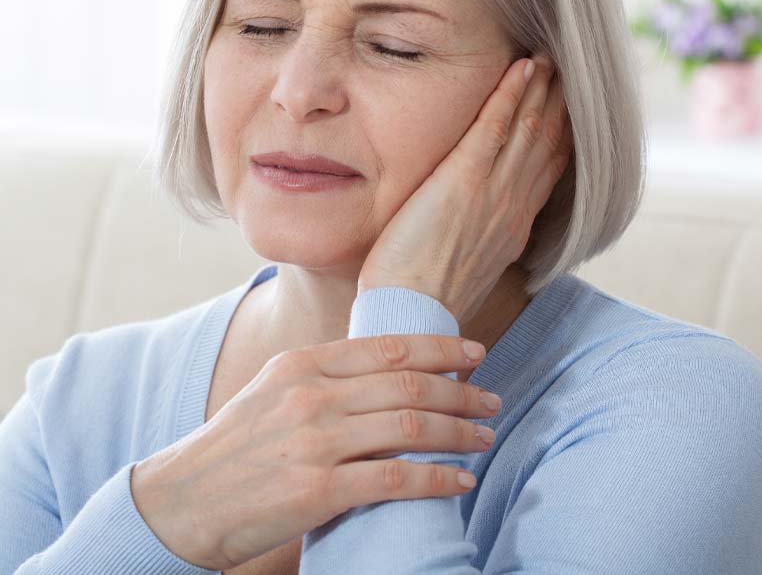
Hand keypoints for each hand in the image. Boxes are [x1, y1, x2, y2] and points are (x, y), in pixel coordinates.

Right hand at [130, 334, 501, 570]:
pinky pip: (395, 479)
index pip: (389, 347)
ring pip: (410, 427)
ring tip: (485, 437)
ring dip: (458, 433)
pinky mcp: (317, 491)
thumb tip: (387, 365)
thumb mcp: (274, 388)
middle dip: (460, 392)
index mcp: (303, 363)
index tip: (474, 352)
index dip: (440, 347)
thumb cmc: (236, 444)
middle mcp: (312, 395)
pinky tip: (459, 482)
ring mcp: (315, 441)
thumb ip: (326, 373)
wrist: (183, 501)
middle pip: (408, 385)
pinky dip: (436, 479)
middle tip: (491, 400)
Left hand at [357, 55, 572, 325]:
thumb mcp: (467, 270)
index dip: (561, 138)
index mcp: (512, 227)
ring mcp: (493, 191)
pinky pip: (496, 125)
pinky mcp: (464, 179)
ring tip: (550, 60)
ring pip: (529, 129)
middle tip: (568, 73)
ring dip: (542, 90)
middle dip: (559, 105)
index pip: (547, 172)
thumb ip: (480, 243)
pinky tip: (523, 67)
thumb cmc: (426, 300)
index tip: (568, 113)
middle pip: (548, 144)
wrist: (413, 315)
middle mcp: (513, 205)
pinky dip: (513, 93)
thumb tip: (478, 237)